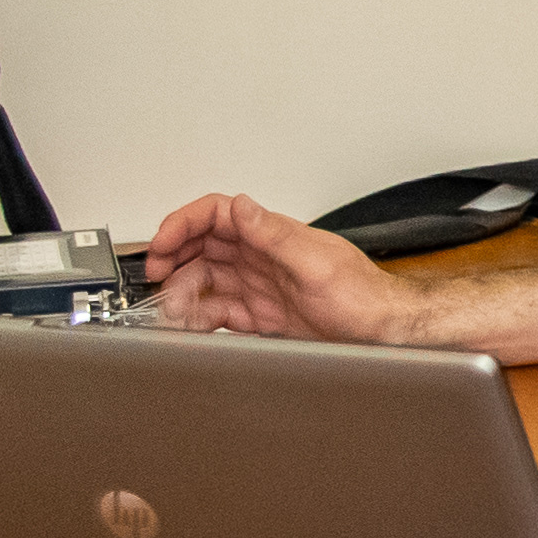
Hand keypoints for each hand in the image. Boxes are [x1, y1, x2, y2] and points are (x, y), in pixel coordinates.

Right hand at [144, 192, 412, 343]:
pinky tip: (190, 327)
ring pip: (204, 281)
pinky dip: (198, 319)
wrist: (383, 332)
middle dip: (172, 259)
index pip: (217, 215)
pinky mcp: (260, 316)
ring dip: (182, 293)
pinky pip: (218, 312)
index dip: (183, 223)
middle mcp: (262, 257)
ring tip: (171, 311)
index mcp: (272, 236)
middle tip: (154, 279)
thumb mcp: (316, 263)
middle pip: (202, 247)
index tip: (160, 244)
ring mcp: (259, 286)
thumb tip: (241, 205)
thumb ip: (274, 234)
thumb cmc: (362, 296)